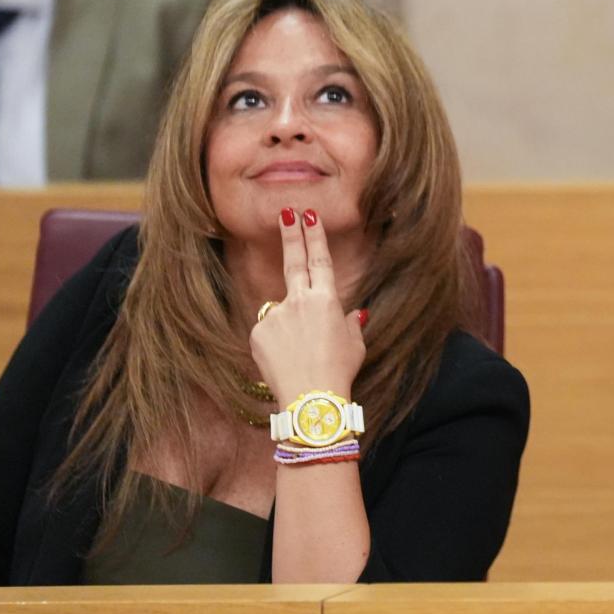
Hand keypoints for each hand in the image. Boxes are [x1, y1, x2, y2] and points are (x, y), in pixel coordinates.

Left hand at [249, 207, 366, 405]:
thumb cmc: (339, 372)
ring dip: (291, 326)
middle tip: (287, 213)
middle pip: (294, 262)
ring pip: (283, 311)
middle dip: (292, 236)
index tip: (309, 217)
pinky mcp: (257, 333)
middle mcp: (298, 302)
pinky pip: (268, 331)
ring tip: (302, 354)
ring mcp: (275, 316)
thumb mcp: (355, 345)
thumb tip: (355, 313)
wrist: (310, 399)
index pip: (320, 260)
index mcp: (326, 300)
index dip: (314, 237)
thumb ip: (351, 323)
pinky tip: (286, 360)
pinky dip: (277, 342)